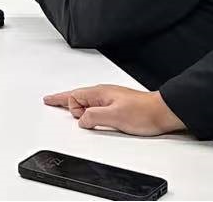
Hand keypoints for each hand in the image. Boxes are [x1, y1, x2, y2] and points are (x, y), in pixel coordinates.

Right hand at [42, 85, 184, 135]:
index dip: (64, 103)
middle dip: (70, 106)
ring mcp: (111, 98)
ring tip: (80, 115)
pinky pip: (97, 107)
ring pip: (88, 103)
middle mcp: (104, 93)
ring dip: (82, 110)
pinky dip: (91, 112)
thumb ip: (93, 117)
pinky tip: (93, 117)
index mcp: (99, 93)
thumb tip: (82, 120)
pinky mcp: (118, 105)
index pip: (73, 97)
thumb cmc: (144, 112)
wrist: (164, 112)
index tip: (49, 101)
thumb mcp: (113, 117)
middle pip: (78, 98)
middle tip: (61, 108)